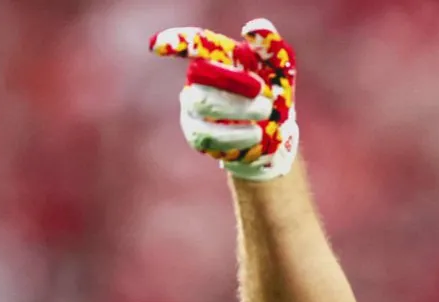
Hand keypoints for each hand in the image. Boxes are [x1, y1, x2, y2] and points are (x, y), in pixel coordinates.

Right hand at [149, 18, 298, 180]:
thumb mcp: (280, 69)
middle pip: (203, 77)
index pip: (193, 43)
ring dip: (240, 111)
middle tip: (266, 98)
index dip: (175, 42)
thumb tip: (253, 28)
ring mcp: (193, 108)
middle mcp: (198, 79)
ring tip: (265, 116)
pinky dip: (237, 136)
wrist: (277, 134)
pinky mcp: (197, 135)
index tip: (157, 47)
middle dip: (237, 85)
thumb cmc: (274, 93)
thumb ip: (271, 47)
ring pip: (204, 104)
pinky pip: (208, 136)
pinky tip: (255, 135)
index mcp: (217, 57)